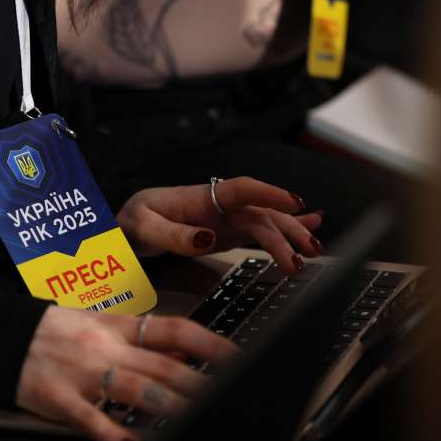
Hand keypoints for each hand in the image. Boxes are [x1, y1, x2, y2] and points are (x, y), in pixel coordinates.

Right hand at [16, 307, 239, 440]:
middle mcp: (104, 347)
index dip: (208, 344)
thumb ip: (141, 337)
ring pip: (133, 388)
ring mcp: (81, 373)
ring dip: (168, 404)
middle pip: (161, 364)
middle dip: (199, 382)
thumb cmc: (53, 330)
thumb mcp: (99, 322)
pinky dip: (113, 432)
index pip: (173, 329)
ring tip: (197, 416)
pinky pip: (90, 417)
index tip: (236, 358)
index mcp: (117, 326)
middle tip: (230, 395)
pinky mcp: (57, 398)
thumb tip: (184, 350)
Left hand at [116, 177, 323, 274]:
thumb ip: (173, 233)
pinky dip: (285, 229)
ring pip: (266, 223)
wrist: (126, 225)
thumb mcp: (143, 226)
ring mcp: (225, 220)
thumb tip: (207, 238)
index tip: (293, 203)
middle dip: (288, 229)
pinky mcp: (226, 233)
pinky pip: (260, 230)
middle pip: (261, 213)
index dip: (269, 194)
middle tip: (307, 251)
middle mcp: (219, 206)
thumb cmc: (134, 220)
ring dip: (292, 234)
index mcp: (200, 197)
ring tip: (314, 249)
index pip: (241, 189)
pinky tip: (310, 225)